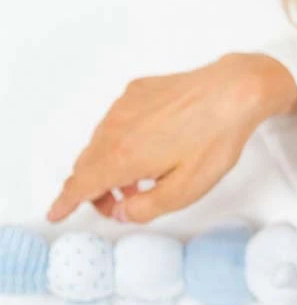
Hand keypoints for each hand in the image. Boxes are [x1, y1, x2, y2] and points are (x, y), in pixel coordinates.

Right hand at [47, 53, 296, 223]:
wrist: (233, 91)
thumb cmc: (215, 139)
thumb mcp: (187, 189)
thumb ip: (147, 207)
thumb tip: (121, 213)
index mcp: (123, 157)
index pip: (81, 185)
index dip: (66, 202)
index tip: (56, 213)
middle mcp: (115, 129)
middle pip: (87, 165)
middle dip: (95, 189)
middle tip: (118, 204)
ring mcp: (123, 107)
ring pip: (101, 143)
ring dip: (110, 165)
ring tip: (141, 179)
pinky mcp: (136, 92)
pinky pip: (116, 122)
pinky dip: (122, 141)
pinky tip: (152, 148)